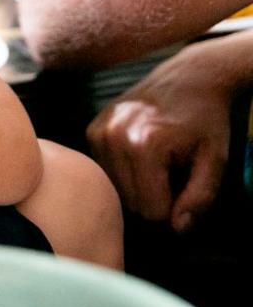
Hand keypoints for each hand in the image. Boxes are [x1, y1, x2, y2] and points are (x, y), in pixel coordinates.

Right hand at [86, 42, 233, 231]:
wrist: (188, 78)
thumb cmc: (204, 121)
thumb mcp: (215, 160)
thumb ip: (200, 198)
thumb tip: (177, 228)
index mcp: (146, 144)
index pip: (151, 210)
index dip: (173, 207)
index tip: (184, 185)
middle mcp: (114, 136)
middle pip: (129, 202)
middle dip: (153, 197)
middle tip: (172, 172)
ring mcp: (98, 131)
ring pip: (113, 189)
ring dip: (135, 185)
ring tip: (155, 162)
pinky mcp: (91, 129)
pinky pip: (103, 171)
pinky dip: (122, 170)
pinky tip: (138, 153)